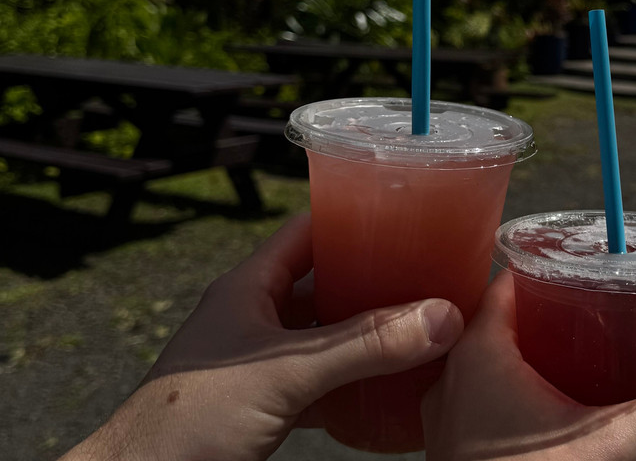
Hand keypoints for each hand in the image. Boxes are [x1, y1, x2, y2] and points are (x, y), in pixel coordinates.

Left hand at [61, 213, 463, 460]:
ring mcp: (258, 363)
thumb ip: (364, 346)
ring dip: (366, 334)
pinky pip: (319, 383)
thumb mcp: (287, 373)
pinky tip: (386, 386)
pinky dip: (353, 381)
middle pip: (323, 284)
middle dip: (372, 281)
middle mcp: (254, 318)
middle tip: (428, 278)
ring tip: (420, 327)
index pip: (307, 231)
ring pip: (324, 336)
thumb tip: (442, 316)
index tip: (406, 218)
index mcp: (248, 287)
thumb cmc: (191, 418)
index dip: (352, 219)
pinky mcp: (264, 405)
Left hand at [422, 272, 635, 460]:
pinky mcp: (452, 445)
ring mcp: (446, 413)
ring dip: (530, 349)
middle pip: (502, 315)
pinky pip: (478, 393)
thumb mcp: (613, 445)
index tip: (589, 265)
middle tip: (599, 307)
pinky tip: (548, 399)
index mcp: (478, 351)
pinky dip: (512, 386)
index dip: (551, 266)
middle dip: (551, 310)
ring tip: (580, 347)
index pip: (510, 277)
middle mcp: (451, 374)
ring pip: (488, 356)